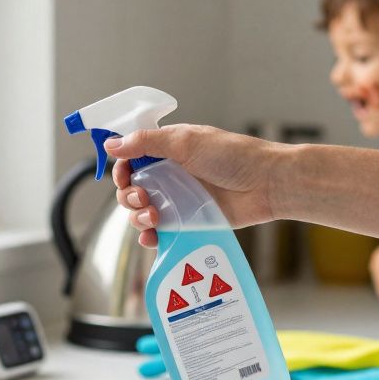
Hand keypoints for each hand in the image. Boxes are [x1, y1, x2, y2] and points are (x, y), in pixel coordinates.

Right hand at [105, 125, 285, 247]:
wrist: (267, 184)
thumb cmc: (233, 156)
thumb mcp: (186, 142)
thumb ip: (146, 143)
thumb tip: (111, 145)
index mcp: (168, 150)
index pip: (131, 159)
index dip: (121, 168)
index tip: (122, 176)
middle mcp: (170, 175)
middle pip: (131, 188)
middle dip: (128, 195)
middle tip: (142, 198)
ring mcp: (179, 200)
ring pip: (142, 212)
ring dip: (137, 216)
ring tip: (152, 216)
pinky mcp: (189, 222)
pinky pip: (161, 232)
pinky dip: (150, 236)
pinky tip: (152, 236)